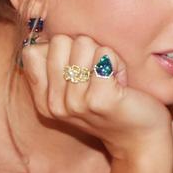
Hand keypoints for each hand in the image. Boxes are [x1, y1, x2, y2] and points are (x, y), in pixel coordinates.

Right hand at [21, 34, 171, 160]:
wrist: (140, 140)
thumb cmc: (111, 106)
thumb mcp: (74, 90)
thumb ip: (56, 67)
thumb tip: (44, 32)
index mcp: (43, 101)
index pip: (32, 51)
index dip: (61, 50)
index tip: (80, 72)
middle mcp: (54, 104)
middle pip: (59, 41)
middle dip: (85, 50)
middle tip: (99, 75)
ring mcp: (75, 103)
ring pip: (83, 43)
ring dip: (105, 56)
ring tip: (111, 79)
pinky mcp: (100, 99)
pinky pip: (105, 54)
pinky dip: (118, 62)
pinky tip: (122, 83)